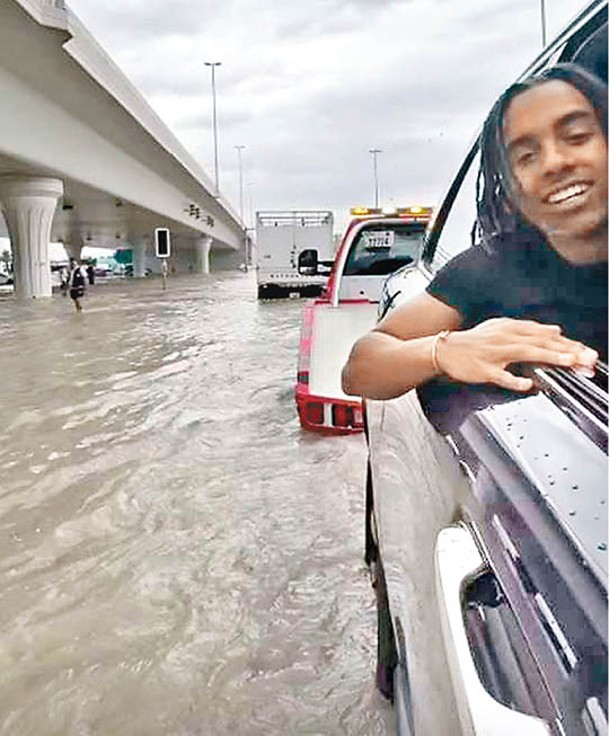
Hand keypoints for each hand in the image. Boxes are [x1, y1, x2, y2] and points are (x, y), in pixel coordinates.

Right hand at [437, 318, 597, 391]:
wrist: (445, 350)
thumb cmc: (474, 342)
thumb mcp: (501, 328)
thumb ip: (529, 330)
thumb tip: (554, 330)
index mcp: (511, 328)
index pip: (545, 334)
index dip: (568, 342)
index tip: (587, 351)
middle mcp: (505, 338)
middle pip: (541, 342)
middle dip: (566, 349)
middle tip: (587, 357)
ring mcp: (495, 354)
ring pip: (525, 354)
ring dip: (548, 357)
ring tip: (568, 361)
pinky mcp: (484, 370)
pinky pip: (501, 376)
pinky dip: (514, 380)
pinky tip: (527, 385)